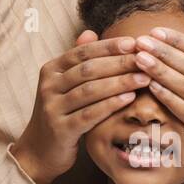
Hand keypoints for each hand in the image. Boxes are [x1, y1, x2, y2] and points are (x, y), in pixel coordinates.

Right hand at [11, 33, 151, 183]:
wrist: (39, 151)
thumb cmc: (61, 114)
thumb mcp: (64, 85)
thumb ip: (77, 61)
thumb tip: (91, 32)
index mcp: (51, 69)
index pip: (83, 52)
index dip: (109, 46)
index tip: (134, 43)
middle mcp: (48, 86)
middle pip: (88, 69)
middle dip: (119, 63)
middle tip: (145, 60)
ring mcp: (52, 108)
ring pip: (90, 90)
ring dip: (120, 82)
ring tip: (144, 78)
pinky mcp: (60, 130)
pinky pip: (89, 115)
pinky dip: (110, 105)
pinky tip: (129, 99)